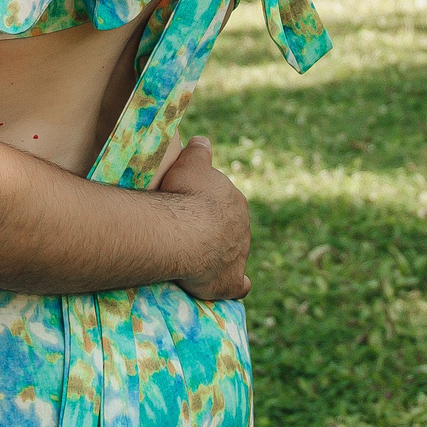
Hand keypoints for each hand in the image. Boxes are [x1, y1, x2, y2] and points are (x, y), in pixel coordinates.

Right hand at [156, 136, 250, 300]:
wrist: (185, 231)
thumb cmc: (184, 195)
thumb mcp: (190, 162)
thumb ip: (199, 151)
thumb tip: (203, 140)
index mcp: (235, 201)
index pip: (225, 203)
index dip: (208, 206)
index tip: (191, 207)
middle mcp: (242, 228)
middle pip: (231, 229)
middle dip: (216, 231)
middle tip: (190, 233)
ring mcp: (239, 256)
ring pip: (234, 255)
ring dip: (221, 256)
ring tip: (198, 259)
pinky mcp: (230, 281)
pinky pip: (238, 285)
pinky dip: (235, 285)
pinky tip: (230, 286)